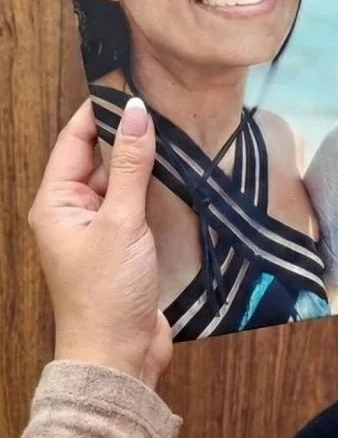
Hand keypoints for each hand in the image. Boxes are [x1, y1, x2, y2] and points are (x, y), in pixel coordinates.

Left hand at [28, 97, 171, 387]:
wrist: (118, 355)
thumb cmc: (107, 291)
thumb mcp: (121, 222)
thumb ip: (131, 166)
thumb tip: (137, 114)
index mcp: (56, 202)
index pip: (75, 139)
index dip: (100, 110)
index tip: (132, 83)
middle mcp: (73, 210)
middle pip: (99, 156)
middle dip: (128, 132)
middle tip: (165, 103)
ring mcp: (99, 227)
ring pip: (122, 178)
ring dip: (145, 159)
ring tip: (179, 130)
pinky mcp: (124, 243)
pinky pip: (137, 201)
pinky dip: (156, 185)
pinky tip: (182, 172)